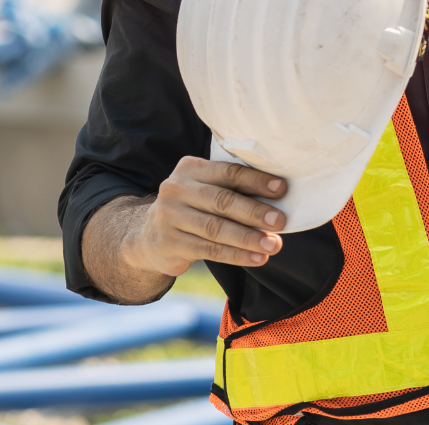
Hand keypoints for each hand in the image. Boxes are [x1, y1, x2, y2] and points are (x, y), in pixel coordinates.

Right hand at [125, 156, 288, 275]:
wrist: (147, 237)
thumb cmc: (193, 208)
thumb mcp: (204, 189)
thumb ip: (232, 188)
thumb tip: (280, 196)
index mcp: (191, 169)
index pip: (228, 172)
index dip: (256, 181)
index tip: (282, 189)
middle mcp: (176, 189)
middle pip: (222, 201)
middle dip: (255, 212)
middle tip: (280, 222)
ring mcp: (169, 217)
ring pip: (217, 229)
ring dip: (249, 238)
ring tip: (273, 245)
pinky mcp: (170, 243)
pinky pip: (210, 250)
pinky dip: (236, 255)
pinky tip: (257, 258)